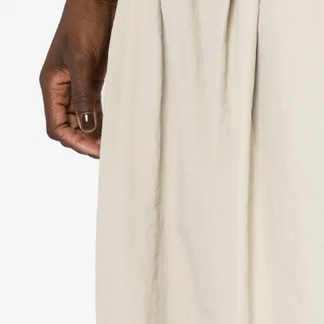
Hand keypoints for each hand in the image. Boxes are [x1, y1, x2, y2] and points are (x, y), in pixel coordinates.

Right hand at [40, 0, 116, 157]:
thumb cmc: (84, 22)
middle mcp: (61, 88)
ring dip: (95, 136)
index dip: (74, 141)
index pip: (56, 126)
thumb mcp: (83, 60)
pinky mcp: (91, 82)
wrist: (96, 2)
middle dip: (85, 142)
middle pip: (68, 128)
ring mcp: (76, 86)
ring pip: (82, 122)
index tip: (97, 150)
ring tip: (114, 147)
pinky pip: (93, 110)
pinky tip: (115, 132)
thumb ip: (83, 95)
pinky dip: (102, 123)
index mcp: (51, 85)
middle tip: (109, 152)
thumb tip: (89, 128)